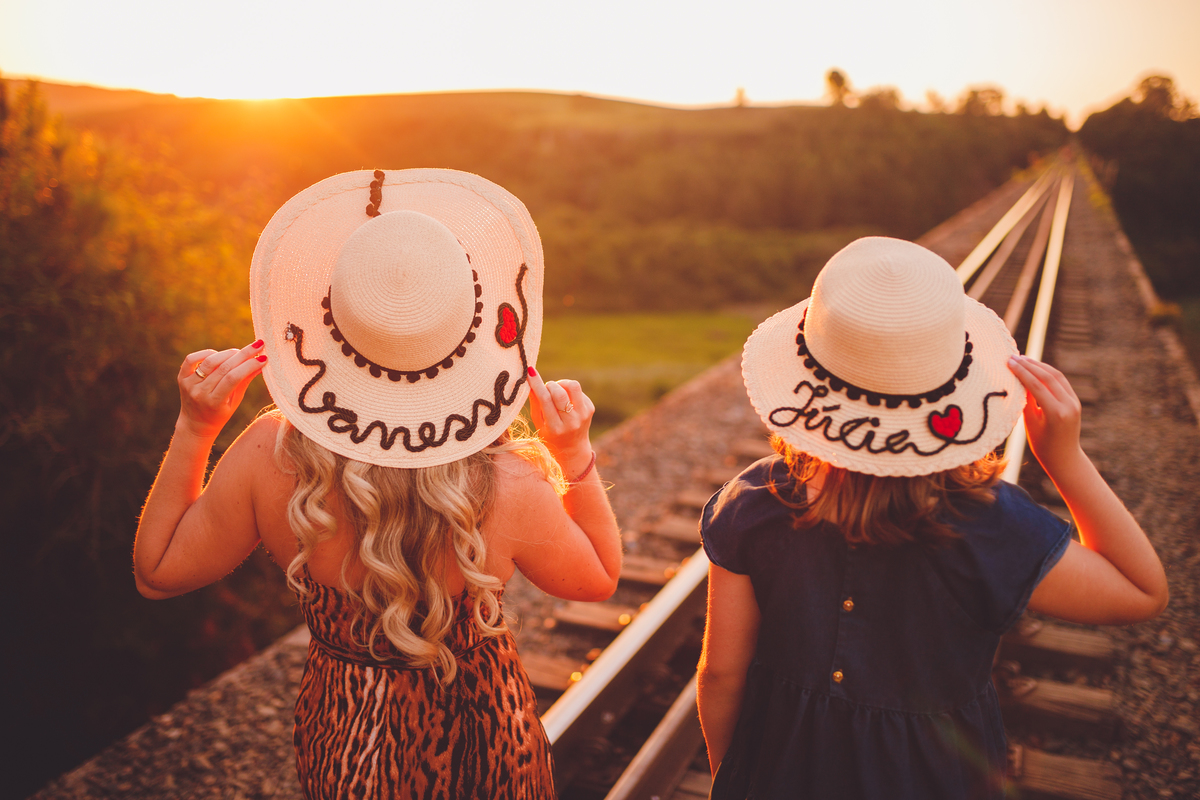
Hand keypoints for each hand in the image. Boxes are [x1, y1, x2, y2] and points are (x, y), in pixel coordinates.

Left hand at [177, 340, 267, 439]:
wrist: (195, 424)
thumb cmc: (220, 414)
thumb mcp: (235, 402)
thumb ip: (245, 381)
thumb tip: (261, 363)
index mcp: (214, 403)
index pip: (233, 379)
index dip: (249, 366)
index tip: (263, 358)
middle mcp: (199, 393)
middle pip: (223, 368)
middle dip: (243, 355)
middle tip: (257, 346)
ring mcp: (189, 384)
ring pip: (209, 361)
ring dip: (227, 353)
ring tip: (238, 352)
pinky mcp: (181, 377)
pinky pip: (192, 359)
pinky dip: (207, 353)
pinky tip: (218, 354)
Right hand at [526, 367, 595, 476]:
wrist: (573, 449)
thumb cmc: (550, 434)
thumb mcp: (538, 423)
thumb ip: (535, 403)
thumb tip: (529, 381)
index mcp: (555, 427)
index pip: (545, 400)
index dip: (537, 384)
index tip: (530, 371)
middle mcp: (571, 422)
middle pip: (560, 393)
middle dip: (550, 385)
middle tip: (547, 389)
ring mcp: (583, 415)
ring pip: (573, 386)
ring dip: (562, 383)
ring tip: (557, 391)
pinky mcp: (590, 408)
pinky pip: (578, 391)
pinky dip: (568, 391)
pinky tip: (566, 400)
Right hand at [1007, 355, 1083, 474]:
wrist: (1065, 458)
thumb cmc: (1042, 445)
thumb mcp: (1030, 424)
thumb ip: (1026, 401)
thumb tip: (1019, 381)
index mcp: (1056, 413)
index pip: (1037, 385)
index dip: (1022, 372)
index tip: (1009, 362)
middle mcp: (1068, 405)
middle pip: (1048, 377)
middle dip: (1030, 365)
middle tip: (1014, 357)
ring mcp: (1074, 402)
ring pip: (1057, 376)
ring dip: (1040, 366)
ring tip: (1024, 359)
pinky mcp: (1075, 401)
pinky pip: (1061, 382)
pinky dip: (1048, 373)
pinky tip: (1036, 368)